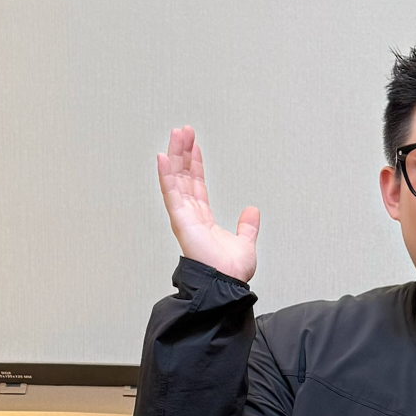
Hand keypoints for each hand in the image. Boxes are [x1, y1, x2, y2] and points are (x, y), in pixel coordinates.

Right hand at [156, 126, 259, 281]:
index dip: (195, 164)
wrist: (227, 284)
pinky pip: (171, 193)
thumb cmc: (231, 272)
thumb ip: (247, 226)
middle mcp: (190, 216)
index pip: (196, 185)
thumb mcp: (245, 243)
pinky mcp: (180, 219)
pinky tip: (162, 157)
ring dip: (175, 156)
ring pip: (176, 179)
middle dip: (183, 153)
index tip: (194, 146)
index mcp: (203, 220)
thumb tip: (252, 211)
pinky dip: (166, 174)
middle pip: (184, 177)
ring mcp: (183, 217)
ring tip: (176, 134)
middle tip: (183, 131)